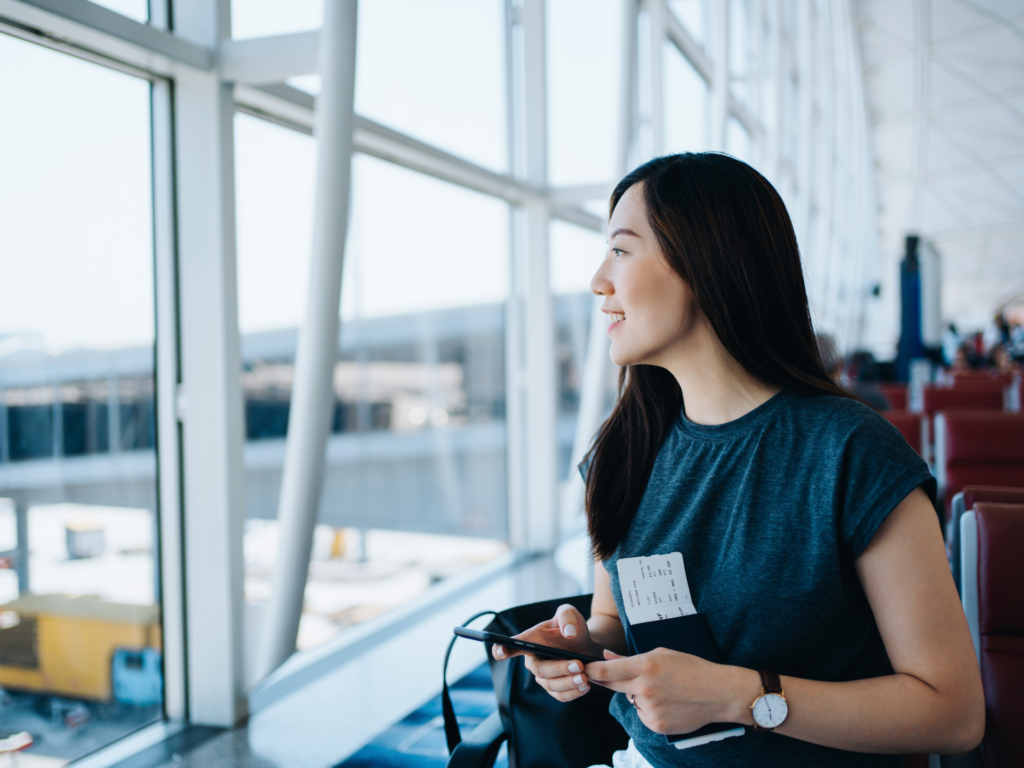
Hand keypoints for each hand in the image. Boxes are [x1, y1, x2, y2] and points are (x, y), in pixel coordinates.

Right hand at [492, 604, 600, 701]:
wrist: (586, 643)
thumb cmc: (572, 626)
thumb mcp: (570, 613)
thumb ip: (567, 616)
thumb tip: (568, 632)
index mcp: (531, 640)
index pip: (513, 645)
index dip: (504, 649)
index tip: (500, 651)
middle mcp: (533, 660)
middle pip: (540, 670)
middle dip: (559, 669)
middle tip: (579, 665)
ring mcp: (543, 676)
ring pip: (551, 685)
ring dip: (569, 683)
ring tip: (585, 677)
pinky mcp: (555, 688)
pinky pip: (560, 696)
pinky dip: (573, 693)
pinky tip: (585, 686)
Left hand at [585, 648, 755, 734]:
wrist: (718, 693)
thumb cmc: (691, 668)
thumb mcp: (661, 654)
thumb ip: (631, 658)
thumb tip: (607, 656)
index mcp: (646, 666)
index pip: (607, 670)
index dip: (591, 670)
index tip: (581, 668)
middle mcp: (645, 688)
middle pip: (612, 686)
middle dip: (606, 680)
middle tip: (604, 675)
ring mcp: (651, 709)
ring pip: (631, 700)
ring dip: (637, 695)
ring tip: (662, 689)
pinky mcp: (656, 725)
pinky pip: (642, 714)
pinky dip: (649, 709)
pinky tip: (668, 703)